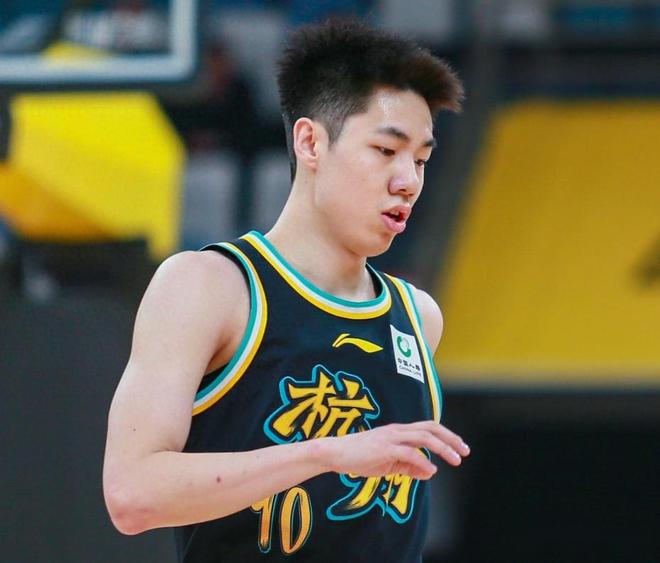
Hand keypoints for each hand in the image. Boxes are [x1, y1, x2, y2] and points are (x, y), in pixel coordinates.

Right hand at [319, 420, 469, 479]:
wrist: (335, 452)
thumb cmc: (360, 457)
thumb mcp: (388, 463)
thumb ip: (409, 466)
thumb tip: (431, 472)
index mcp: (399, 431)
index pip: (428, 428)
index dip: (446, 436)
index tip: (460, 447)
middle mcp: (397, 430)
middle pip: (430, 428)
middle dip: (450, 438)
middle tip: (465, 451)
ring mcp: (391, 438)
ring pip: (423, 437)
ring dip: (442, 448)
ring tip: (455, 459)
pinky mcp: (384, 448)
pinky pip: (408, 453)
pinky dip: (422, 461)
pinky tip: (430, 471)